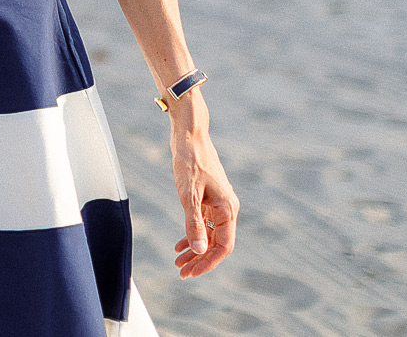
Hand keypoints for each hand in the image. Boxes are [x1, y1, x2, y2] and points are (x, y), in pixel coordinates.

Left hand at [169, 101, 237, 278]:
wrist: (189, 135)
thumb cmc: (190, 161)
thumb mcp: (188, 194)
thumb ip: (193, 223)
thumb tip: (198, 250)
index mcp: (228, 209)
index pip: (223, 246)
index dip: (208, 262)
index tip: (192, 273)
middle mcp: (227, 208)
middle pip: (217, 243)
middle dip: (200, 259)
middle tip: (182, 272)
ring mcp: (218, 203)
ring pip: (210, 234)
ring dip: (195, 249)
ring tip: (178, 262)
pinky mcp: (208, 197)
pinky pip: (204, 223)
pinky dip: (193, 234)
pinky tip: (180, 244)